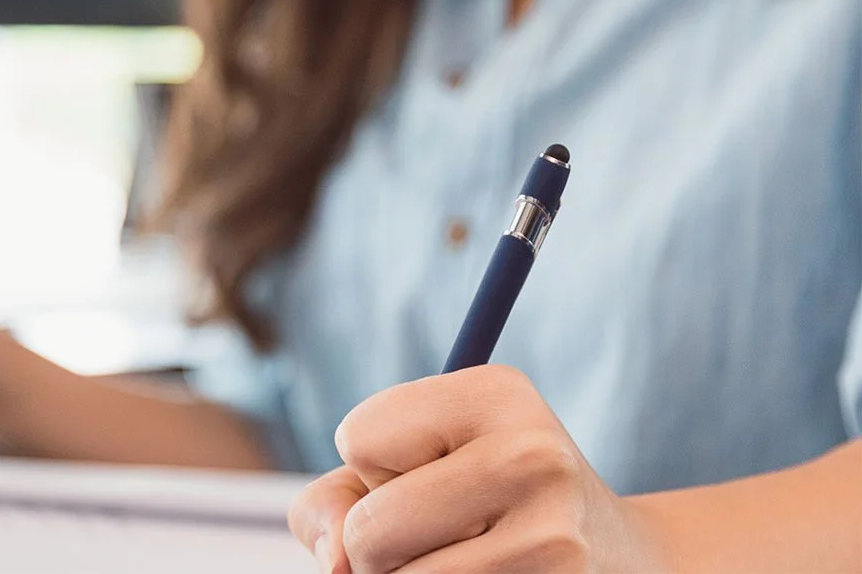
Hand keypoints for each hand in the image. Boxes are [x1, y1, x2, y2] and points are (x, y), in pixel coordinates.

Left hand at [288, 365, 666, 572]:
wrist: (617, 557)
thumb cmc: (477, 501)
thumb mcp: (408, 465)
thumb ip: (333, 501)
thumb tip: (336, 564)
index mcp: (495, 393)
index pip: (357, 437)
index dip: (376, 466)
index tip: (436, 466)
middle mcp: (533, 456)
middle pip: (370, 530)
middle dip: (380, 542)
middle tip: (444, 528)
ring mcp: (554, 537)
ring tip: (474, 555)